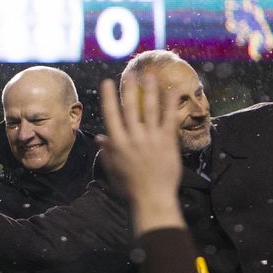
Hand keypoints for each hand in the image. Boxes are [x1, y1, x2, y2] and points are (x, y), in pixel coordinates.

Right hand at [97, 72, 184, 231]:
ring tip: (151, 76)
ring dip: (150, 90)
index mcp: (117, 144)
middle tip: (130, 74)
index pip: (111, 114)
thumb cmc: (129, 188)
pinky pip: (169, 119)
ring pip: (150, 109)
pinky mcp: (168, 142)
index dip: (108, 96)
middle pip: (130, 107)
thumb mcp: (112, 170)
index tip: (107, 82)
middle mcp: (133, 138)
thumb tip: (101, 138)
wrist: (152, 198)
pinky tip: (171, 92)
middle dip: (129, 89)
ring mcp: (151, 139)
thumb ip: (107, 152)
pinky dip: (170, 104)